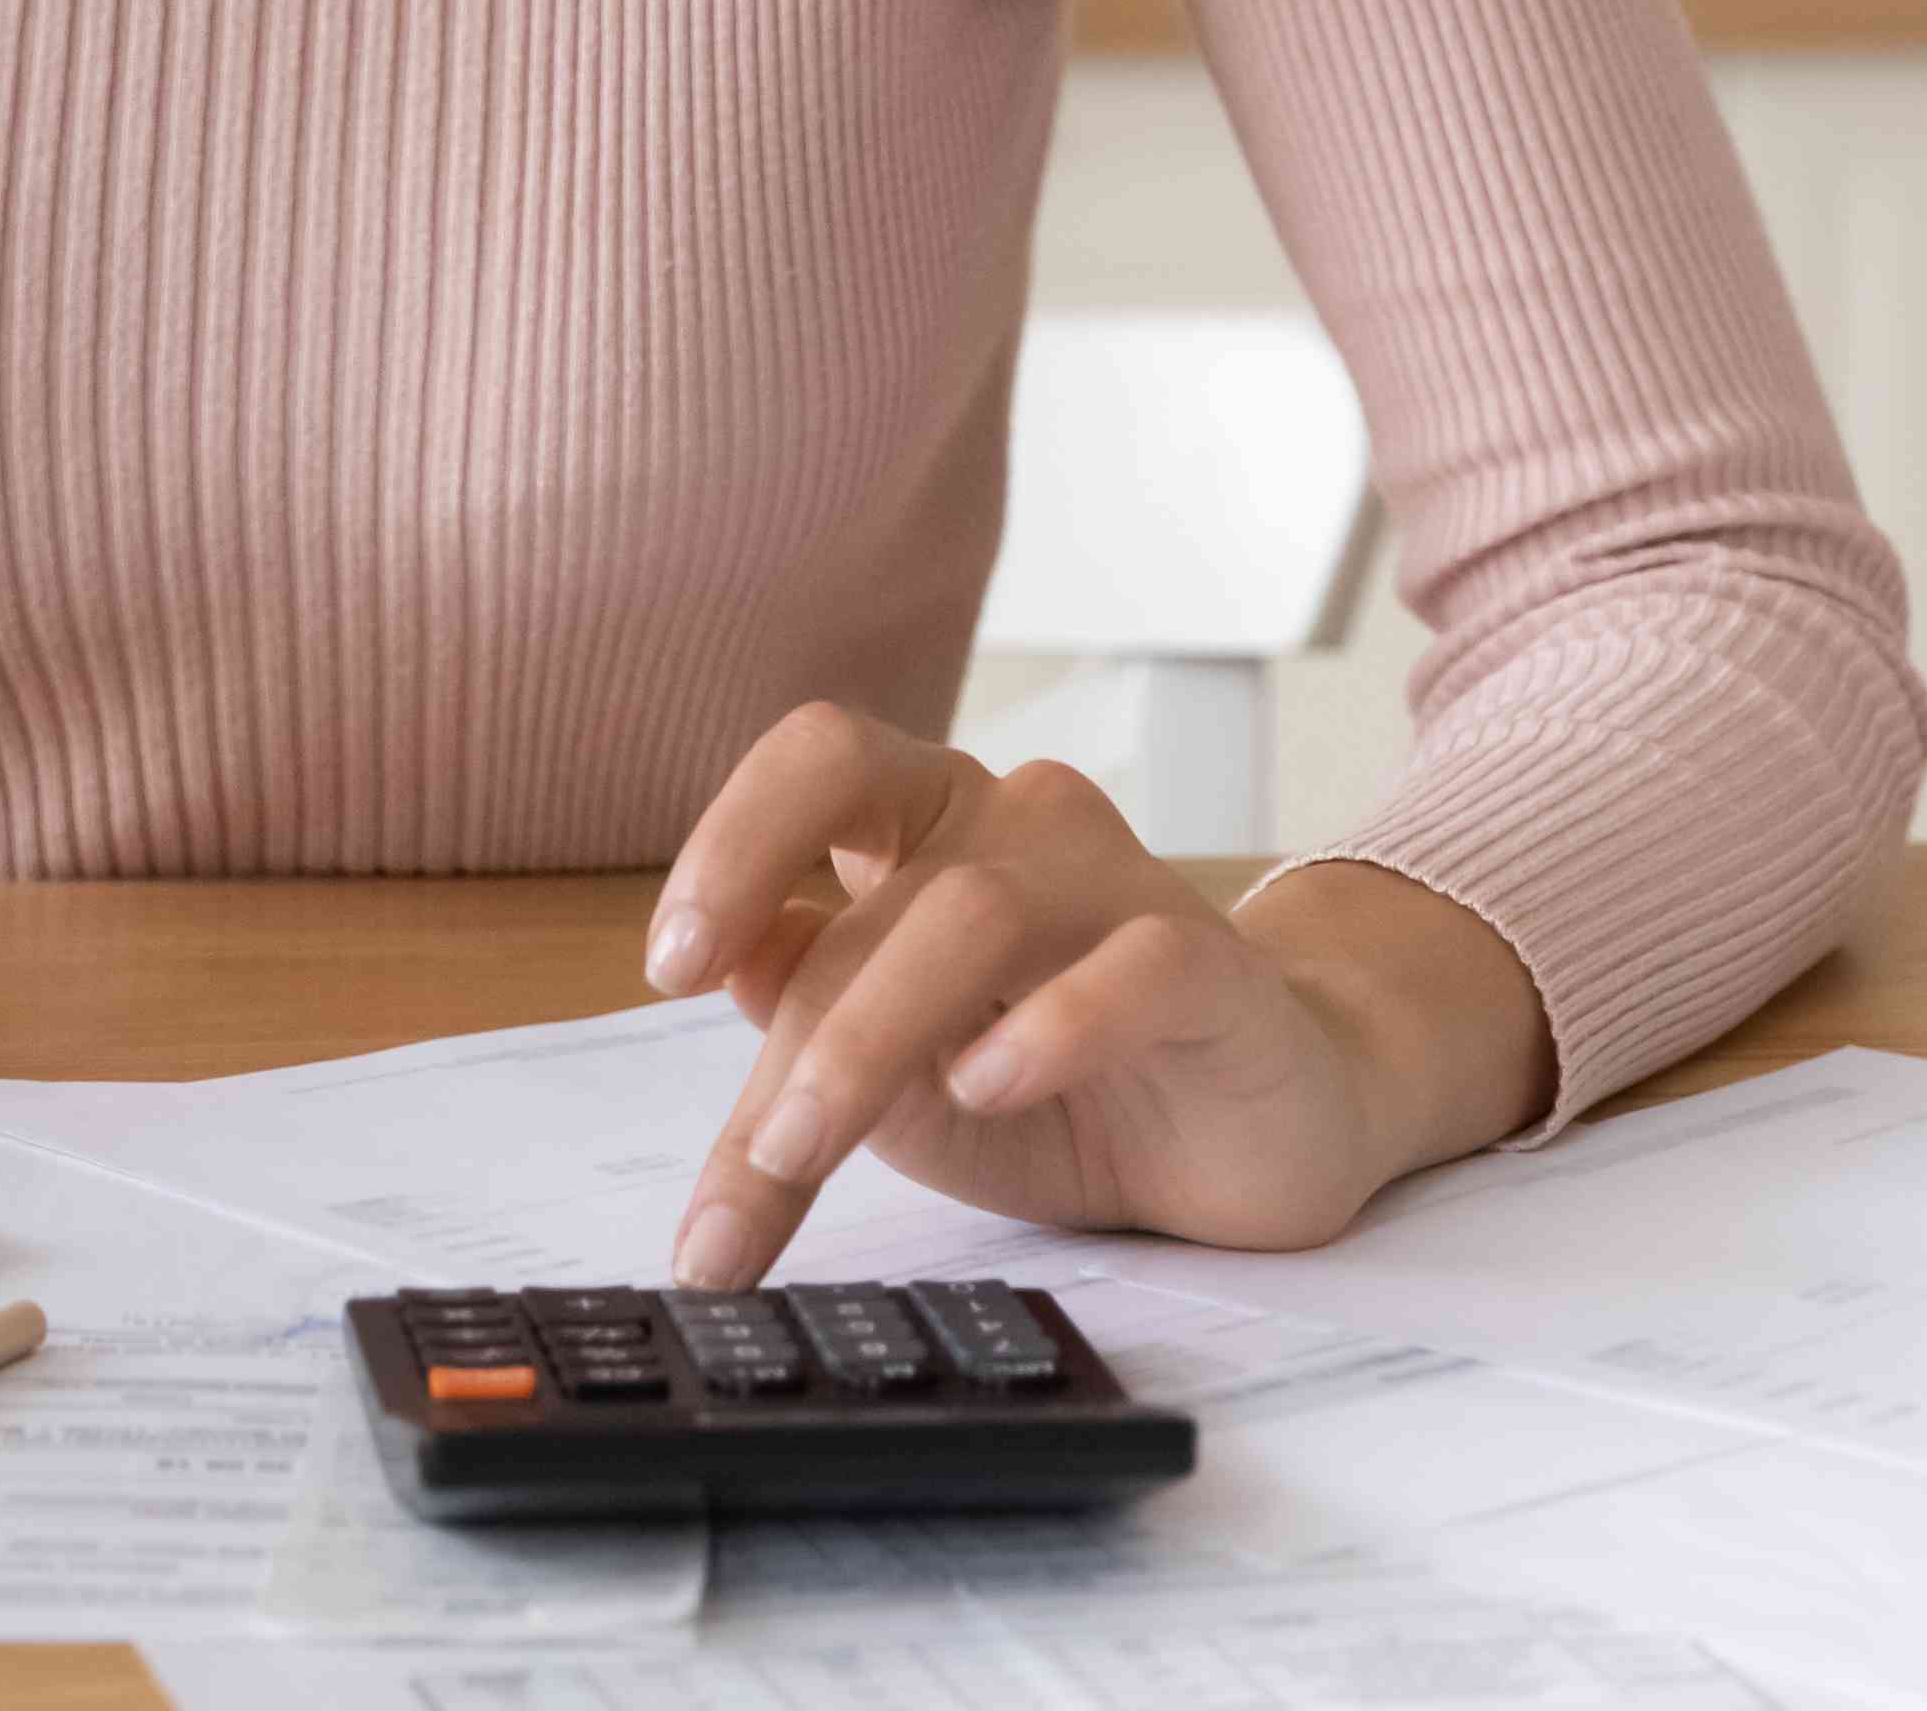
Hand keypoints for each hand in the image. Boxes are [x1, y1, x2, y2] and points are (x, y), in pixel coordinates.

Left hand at [640, 705, 1548, 1286]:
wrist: (1258, 1133)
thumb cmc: (1065, 1096)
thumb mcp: (906, 1094)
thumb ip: (814, 1032)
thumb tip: (735, 968)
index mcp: (927, 832)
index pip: (818, 765)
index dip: (734, 839)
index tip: (669, 963)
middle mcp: (1017, 825)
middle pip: (884, 879)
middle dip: (794, 1039)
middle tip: (748, 1161)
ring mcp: (1121, 883)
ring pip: (976, 913)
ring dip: (874, 1038)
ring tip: (812, 1152)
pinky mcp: (1214, 966)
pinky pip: (1131, 964)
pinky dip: (1051, 1023)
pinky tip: (991, 1085)